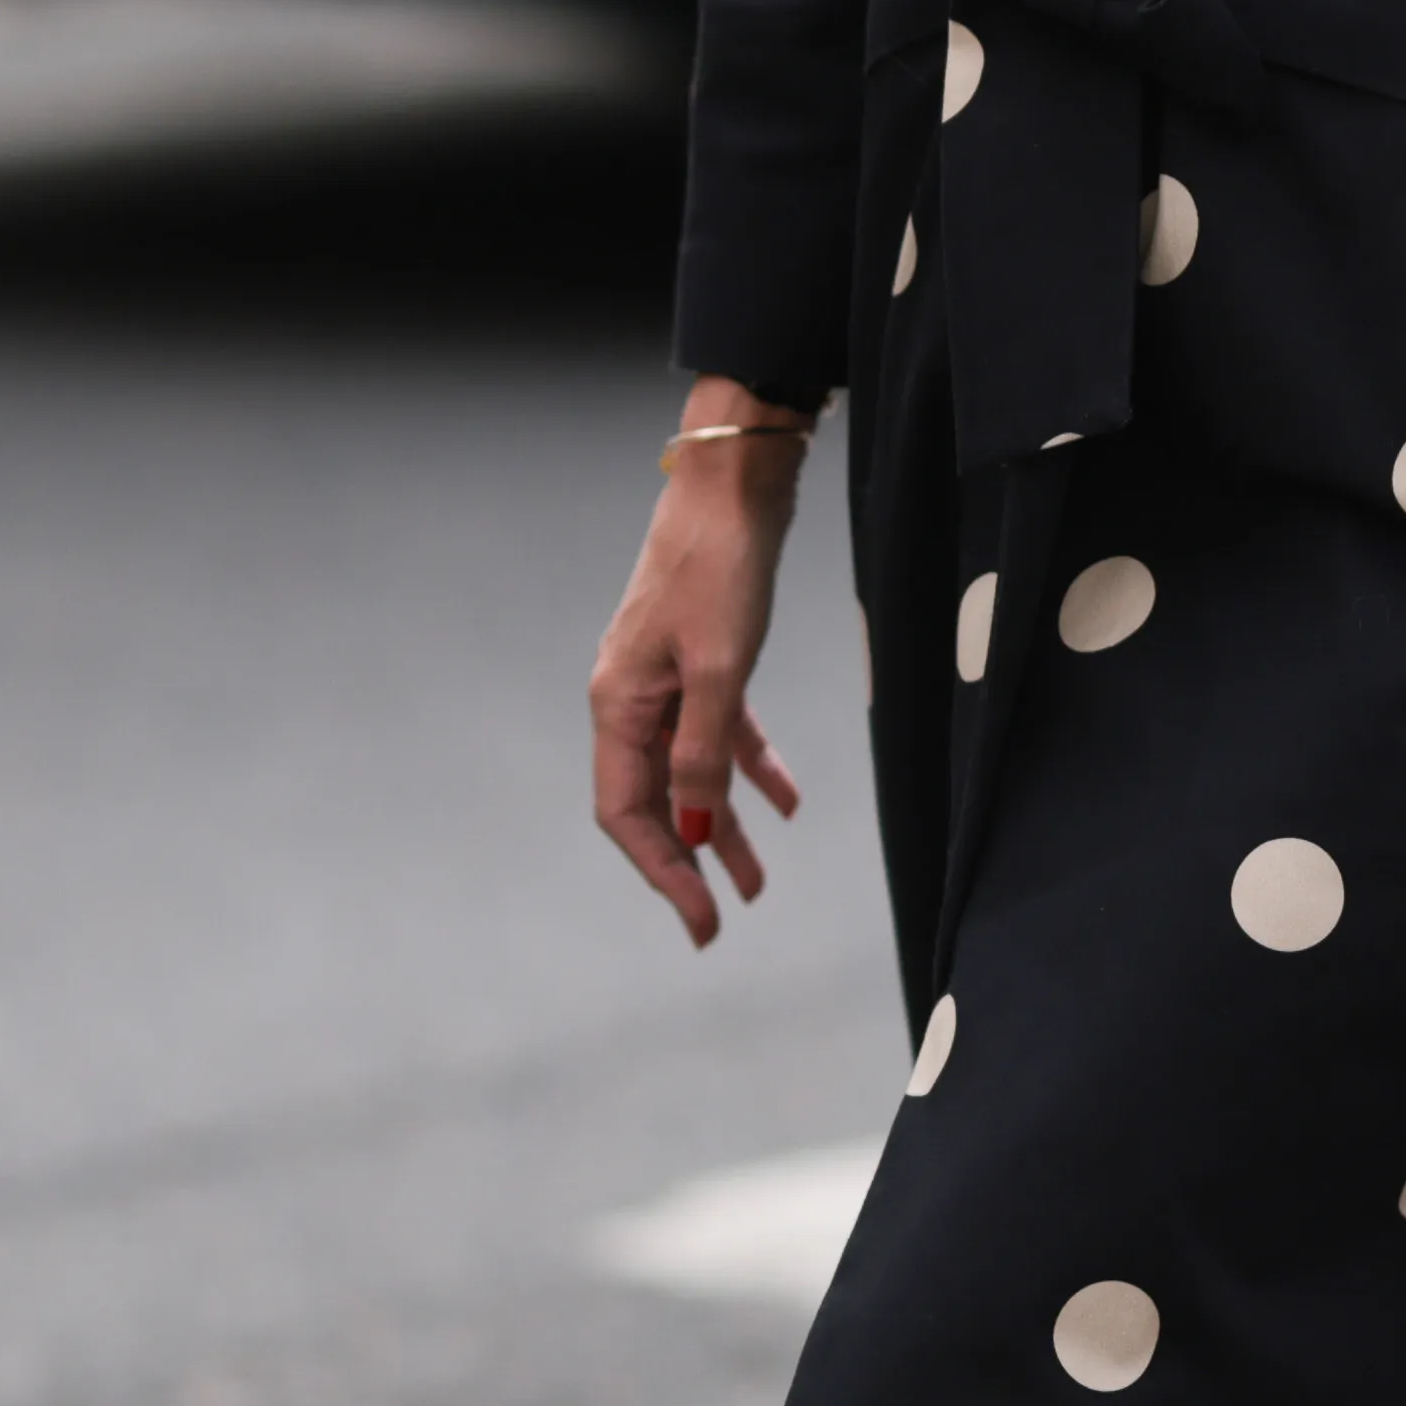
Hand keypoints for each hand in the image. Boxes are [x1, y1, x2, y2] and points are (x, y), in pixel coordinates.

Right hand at [593, 406, 818, 944]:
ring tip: (759, 881)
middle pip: (654, 802)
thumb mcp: (719, 668)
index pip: (626, 812)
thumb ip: (704, 751)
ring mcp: (668, 680)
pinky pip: (721, 734)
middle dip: (689, 863)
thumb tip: (693, 823)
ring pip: (691, 774)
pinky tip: (786, 804)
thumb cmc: (719, 567)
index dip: (661, 871)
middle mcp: (633, 699)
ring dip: (722, 827)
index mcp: (619, 704)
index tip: (700, 921)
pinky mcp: (706, 661)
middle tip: (724, 920)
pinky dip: (749, 770)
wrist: (736, 484)